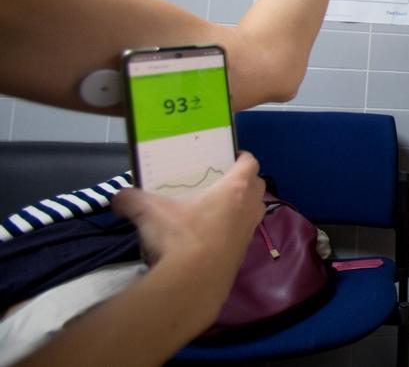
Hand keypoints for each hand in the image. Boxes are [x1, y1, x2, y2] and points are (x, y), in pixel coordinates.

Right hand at [112, 153, 265, 279]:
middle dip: (244, 181)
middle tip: (220, 181)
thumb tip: (117, 197)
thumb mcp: (149, 212)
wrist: (194, 285)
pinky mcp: (242, 255)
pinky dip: (231, 231)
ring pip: (253, 211)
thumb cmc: (180, 237)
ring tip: (214, 207)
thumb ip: (131, 199)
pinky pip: (241, 235)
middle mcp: (249, 208)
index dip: (242, 156)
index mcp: (235, 189)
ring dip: (240, 207)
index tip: (230, 156)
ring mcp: (249, 233)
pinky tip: (207, 237)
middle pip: (257, 186)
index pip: (250, 163)